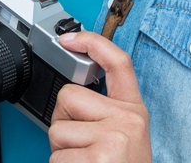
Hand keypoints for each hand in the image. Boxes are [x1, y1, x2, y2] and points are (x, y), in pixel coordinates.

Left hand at [49, 30, 152, 162]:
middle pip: (68, 97)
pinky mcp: (98, 158)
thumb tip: (72, 95)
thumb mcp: (126, 137)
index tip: (70, 38)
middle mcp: (128, 119)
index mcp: (134, 110)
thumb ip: (107, 112)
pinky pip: (56, 158)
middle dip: (62, 123)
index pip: (118, 63)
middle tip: (80, 147)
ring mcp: (114, 139)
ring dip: (60, 153)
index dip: (93, 42)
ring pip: (57, 131)